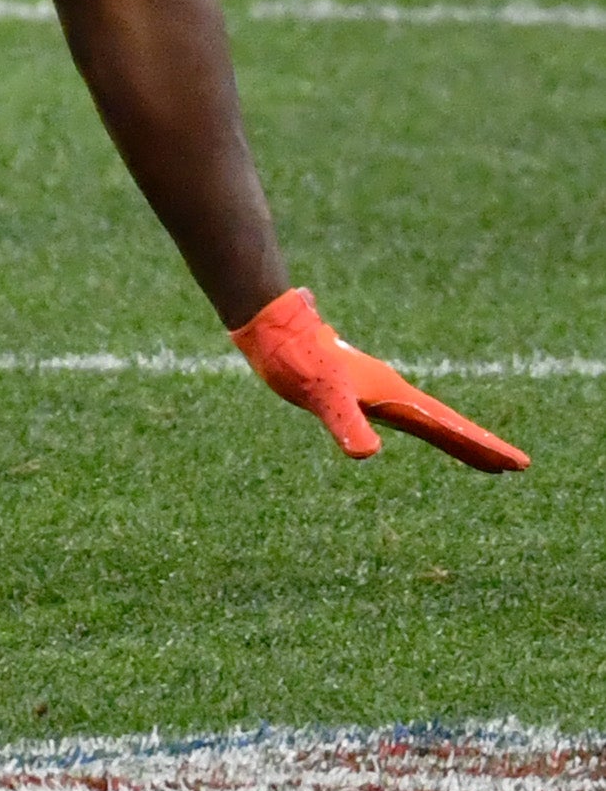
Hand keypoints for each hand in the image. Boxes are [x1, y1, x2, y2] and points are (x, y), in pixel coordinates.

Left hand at [230, 287, 526, 472]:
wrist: (272, 323)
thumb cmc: (297, 359)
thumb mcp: (324, 396)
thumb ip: (346, 423)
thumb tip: (368, 454)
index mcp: (394, 397)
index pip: (448, 428)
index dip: (481, 447)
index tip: (517, 465)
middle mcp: (391, 391)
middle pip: (445, 424)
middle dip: (478, 447)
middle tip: (515, 466)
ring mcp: (374, 387)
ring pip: (424, 415)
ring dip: (454, 435)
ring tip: (477, 453)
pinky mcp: (354, 384)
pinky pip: (397, 408)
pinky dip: (417, 421)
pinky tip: (415, 421)